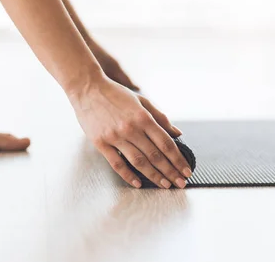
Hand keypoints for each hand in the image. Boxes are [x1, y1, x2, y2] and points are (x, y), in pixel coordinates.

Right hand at [68, 76, 191, 188]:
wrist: (87, 89)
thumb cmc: (115, 94)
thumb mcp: (141, 100)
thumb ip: (160, 117)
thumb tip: (177, 134)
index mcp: (143, 117)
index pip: (166, 143)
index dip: (178, 159)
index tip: (186, 169)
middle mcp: (131, 128)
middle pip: (155, 155)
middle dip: (170, 171)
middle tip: (180, 183)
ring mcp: (115, 136)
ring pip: (139, 162)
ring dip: (154, 176)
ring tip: (165, 185)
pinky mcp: (101, 143)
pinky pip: (117, 163)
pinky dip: (128, 175)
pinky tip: (138, 183)